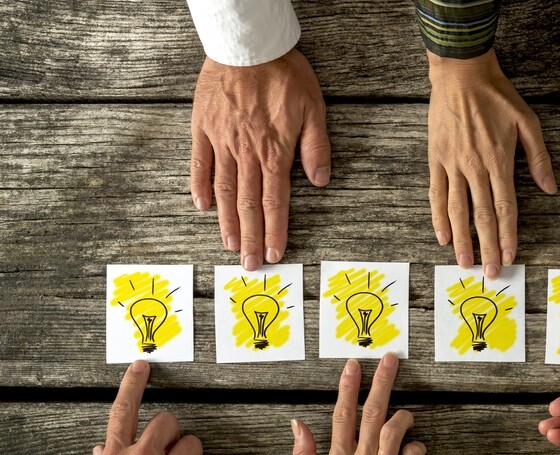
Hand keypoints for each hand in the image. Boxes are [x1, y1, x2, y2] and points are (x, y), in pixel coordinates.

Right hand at [191, 48, 329, 270]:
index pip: (275, 201)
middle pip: (248, 204)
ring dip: (227, 221)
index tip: (273, 253)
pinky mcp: (203, 127)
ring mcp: (221, 141)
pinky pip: (199, 163)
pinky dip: (200, 187)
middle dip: (249, 237)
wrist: (248, 45)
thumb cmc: (284, 74)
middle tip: (248, 264)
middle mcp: (245, 152)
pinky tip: (203, 207)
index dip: (274, 231)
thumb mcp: (314, 108)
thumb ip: (316, 147)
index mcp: (273, 151)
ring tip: (228, 245)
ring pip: (224, 190)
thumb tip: (320, 181)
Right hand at [291, 355, 424, 454]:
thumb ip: (304, 454)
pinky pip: (415, 454)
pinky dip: (415, 445)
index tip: (354, 365)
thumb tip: (297, 424)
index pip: (343, 415)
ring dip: (402, 415)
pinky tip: (411, 446)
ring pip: (397, 430)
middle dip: (381, 382)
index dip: (348, 387)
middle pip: (373, 413)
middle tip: (389, 359)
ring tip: (404, 412)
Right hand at [427, 50, 554, 278]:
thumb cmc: (497, 96)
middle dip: (487, 247)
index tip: (510, 255)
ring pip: (456, 210)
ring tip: (465, 263)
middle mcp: (475, 167)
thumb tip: (551, 188)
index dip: (508, 234)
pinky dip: (438, 217)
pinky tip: (442, 236)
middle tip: (490, 272)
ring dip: (462, 239)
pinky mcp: (436, 158)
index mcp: (499, 161)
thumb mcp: (528, 122)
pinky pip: (436, 193)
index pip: (505, 208)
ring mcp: (452, 164)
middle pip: (482, 216)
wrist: (461, 74)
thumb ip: (539, 158)